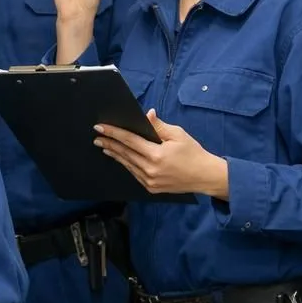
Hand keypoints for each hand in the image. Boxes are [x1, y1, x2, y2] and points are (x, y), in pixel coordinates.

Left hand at [94, 110, 228, 197]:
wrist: (205, 176)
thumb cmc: (193, 153)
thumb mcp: (178, 134)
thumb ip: (159, 126)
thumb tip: (147, 114)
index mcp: (156, 155)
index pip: (129, 140)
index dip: (114, 133)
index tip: (100, 127)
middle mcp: (150, 169)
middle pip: (125, 153)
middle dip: (110, 143)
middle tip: (97, 137)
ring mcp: (149, 181)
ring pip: (127, 165)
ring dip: (115, 154)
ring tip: (104, 146)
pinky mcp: (151, 188)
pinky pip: (134, 174)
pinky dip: (126, 165)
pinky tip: (120, 158)